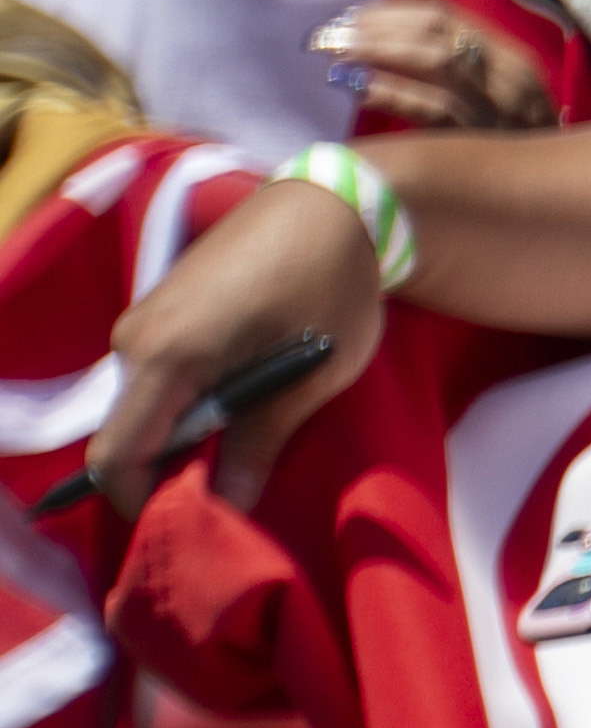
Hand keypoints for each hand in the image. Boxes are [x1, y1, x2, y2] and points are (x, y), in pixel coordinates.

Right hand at [83, 176, 385, 513]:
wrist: (334, 205)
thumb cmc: (331, 288)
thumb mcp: (308, 377)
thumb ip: (259, 442)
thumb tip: (227, 504)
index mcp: (166, 358)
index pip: (118, 455)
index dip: (144, 500)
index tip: (195, 522)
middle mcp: (136, 339)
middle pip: (129, 433)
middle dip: (169, 472)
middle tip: (231, 493)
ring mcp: (144, 319)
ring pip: (145, 406)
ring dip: (184, 436)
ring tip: (243, 448)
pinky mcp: (162, 309)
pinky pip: (157, 376)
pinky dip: (188, 403)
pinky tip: (239, 405)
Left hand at [313, 0, 556, 136]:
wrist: (553, 198)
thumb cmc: (510, 148)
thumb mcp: (497, 99)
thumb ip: (457, 72)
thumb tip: (379, 42)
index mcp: (512, 59)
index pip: (446, 16)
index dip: (392, 13)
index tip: (350, 18)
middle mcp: (511, 77)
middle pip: (438, 32)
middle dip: (378, 27)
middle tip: (330, 34)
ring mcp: (502, 109)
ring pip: (438, 62)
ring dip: (380, 51)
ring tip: (338, 55)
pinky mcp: (486, 141)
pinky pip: (436, 109)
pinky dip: (395, 93)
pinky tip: (359, 90)